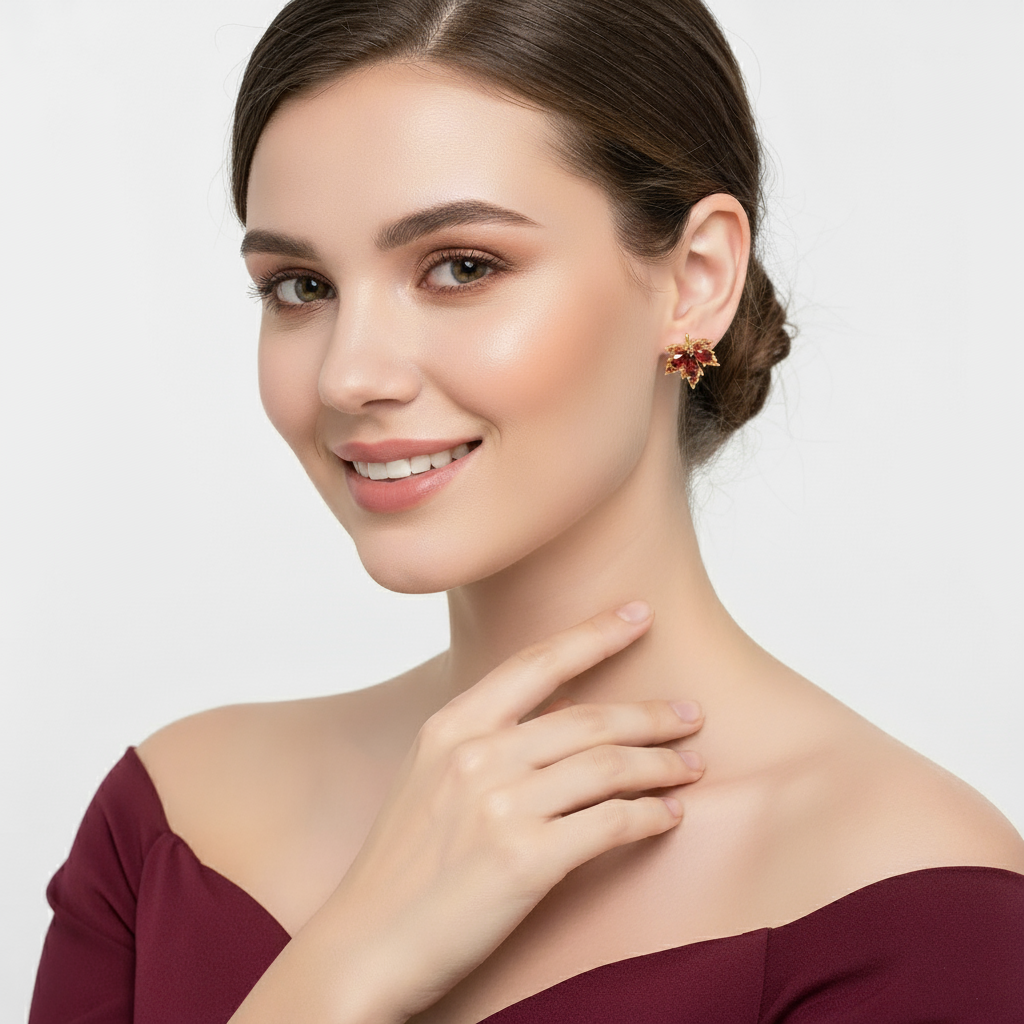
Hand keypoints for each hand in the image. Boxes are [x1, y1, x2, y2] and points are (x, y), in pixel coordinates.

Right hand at [331, 601, 704, 1019]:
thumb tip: (559, 717)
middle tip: (691, 713)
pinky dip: (649, 815)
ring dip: (660, 764)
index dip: (594, 634)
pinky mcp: (525, 859)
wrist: (366, 946)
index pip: (536, 663)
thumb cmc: (402, 864)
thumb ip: (485, 740)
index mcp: (451, 726)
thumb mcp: (429, 777)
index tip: (638, 614)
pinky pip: (610, 822)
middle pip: (588, 717)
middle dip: (651, 713)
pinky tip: (668, 815)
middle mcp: (476, 755)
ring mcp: (500, 805)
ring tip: (691, 766)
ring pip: (607, 765)